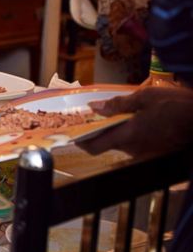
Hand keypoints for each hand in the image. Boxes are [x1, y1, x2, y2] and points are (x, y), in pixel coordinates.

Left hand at [78, 87, 192, 155]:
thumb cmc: (176, 105)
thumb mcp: (144, 97)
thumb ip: (117, 104)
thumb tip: (94, 107)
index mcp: (128, 136)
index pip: (94, 147)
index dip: (81, 141)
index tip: (74, 132)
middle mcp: (135, 149)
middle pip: (108, 144)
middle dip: (100, 131)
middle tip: (96, 116)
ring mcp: (148, 153)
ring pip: (124, 144)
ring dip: (118, 131)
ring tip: (118, 114)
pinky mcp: (159, 152)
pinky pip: (138, 144)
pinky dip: (133, 134)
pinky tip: (138, 120)